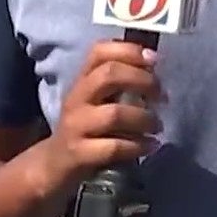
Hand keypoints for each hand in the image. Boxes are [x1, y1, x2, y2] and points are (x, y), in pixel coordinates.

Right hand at [43, 40, 162, 188]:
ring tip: (158, 126)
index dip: (129, 51)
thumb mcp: (95, 100)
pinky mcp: (79, 153)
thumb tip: (155, 72)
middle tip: (162, 96)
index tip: (154, 59)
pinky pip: (114, 147)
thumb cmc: (85, 128)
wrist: (54, 164)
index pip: (99, 51)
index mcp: (82, 80)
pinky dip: (138, 146)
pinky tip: (151, 146)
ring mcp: (76, 126)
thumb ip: (119, 84)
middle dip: (143, 81)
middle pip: (109, 75)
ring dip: (144, 119)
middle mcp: (77, 98)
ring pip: (114, 114)